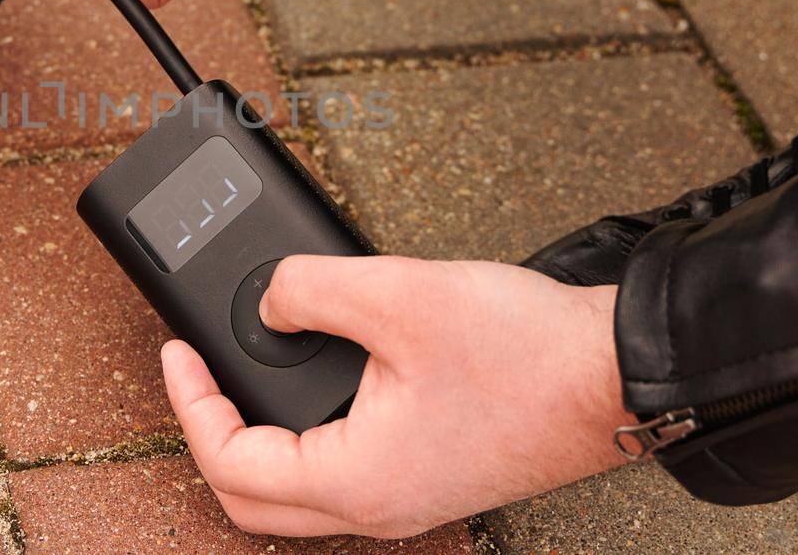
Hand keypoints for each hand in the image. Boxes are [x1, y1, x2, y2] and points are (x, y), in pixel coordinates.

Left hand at [161, 256, 632, 538]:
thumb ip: (310, 291)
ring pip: (297, 487)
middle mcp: (378, 505)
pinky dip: (307, 428)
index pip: (230, 464)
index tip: (176, 353)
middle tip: (198, 372)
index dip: (188, 403)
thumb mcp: (400, 294)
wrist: (621, 373)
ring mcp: (407, 495)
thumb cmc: (529, 352)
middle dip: (210, 430)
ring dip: (258, 434)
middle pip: (252, 496)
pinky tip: (316, 373)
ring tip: (247, 368)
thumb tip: (272, 301)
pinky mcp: (430, 473)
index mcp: (358, 481)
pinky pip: (341, 466)